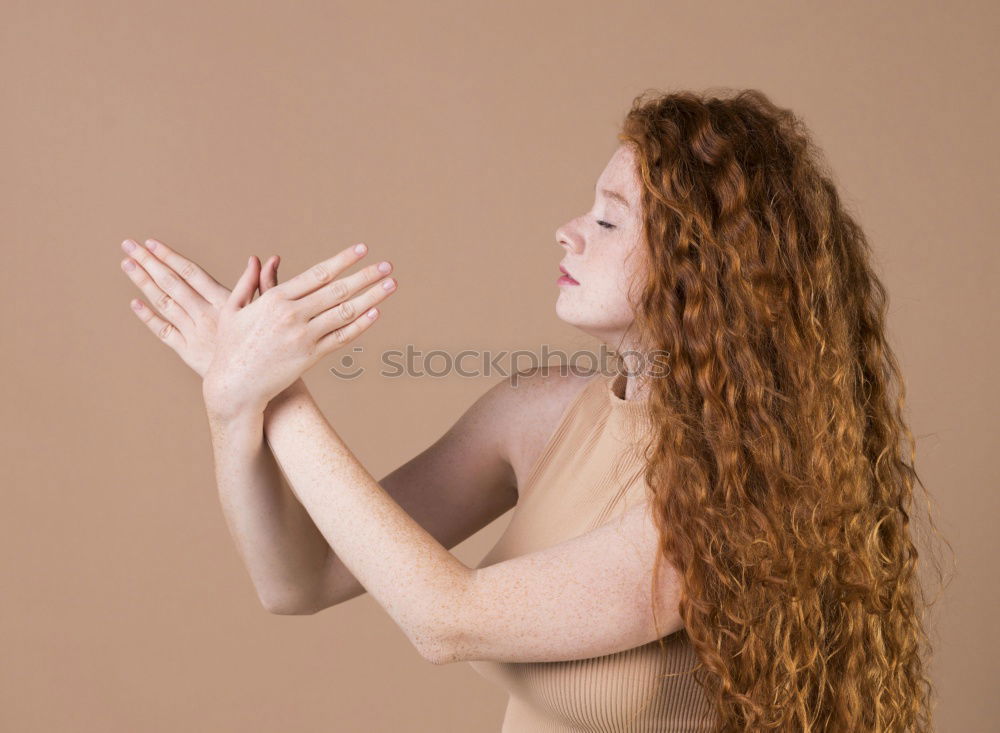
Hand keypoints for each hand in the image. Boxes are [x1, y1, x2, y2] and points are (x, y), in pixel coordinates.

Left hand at [119, 238, 280, 378]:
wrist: (257, 384)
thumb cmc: (268, 346)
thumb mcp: (268, 312)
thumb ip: (265, 283)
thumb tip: (268, 259)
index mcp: (223, 303)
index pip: (190, 273)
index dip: (169, 257)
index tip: (151, 243)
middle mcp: (204, 316)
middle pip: (171, 284)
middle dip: (148, 262)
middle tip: (128, 245)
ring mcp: (193, 334)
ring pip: (163, 304)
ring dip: (143, 283)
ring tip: (127, 265)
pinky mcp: (187, 352)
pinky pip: (163, 331)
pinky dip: (148, 317)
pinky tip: (135, 303)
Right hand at [202, 243, 395, 420]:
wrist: (235, 386)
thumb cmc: (231, 346)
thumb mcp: (232, 310)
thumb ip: (248, 283)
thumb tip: (259, 258)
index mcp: (275, 299)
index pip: (318, 274)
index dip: (343, 260)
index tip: (363, 249)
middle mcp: (292, 315)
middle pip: (338, 290)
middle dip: (366, 276)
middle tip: (387, 265)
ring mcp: (304, 337)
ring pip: (345, 313)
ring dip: (372, 297)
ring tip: (391, 285)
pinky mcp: (311, 357)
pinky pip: (342, 338)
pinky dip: (361, 325)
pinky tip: (376, 312)